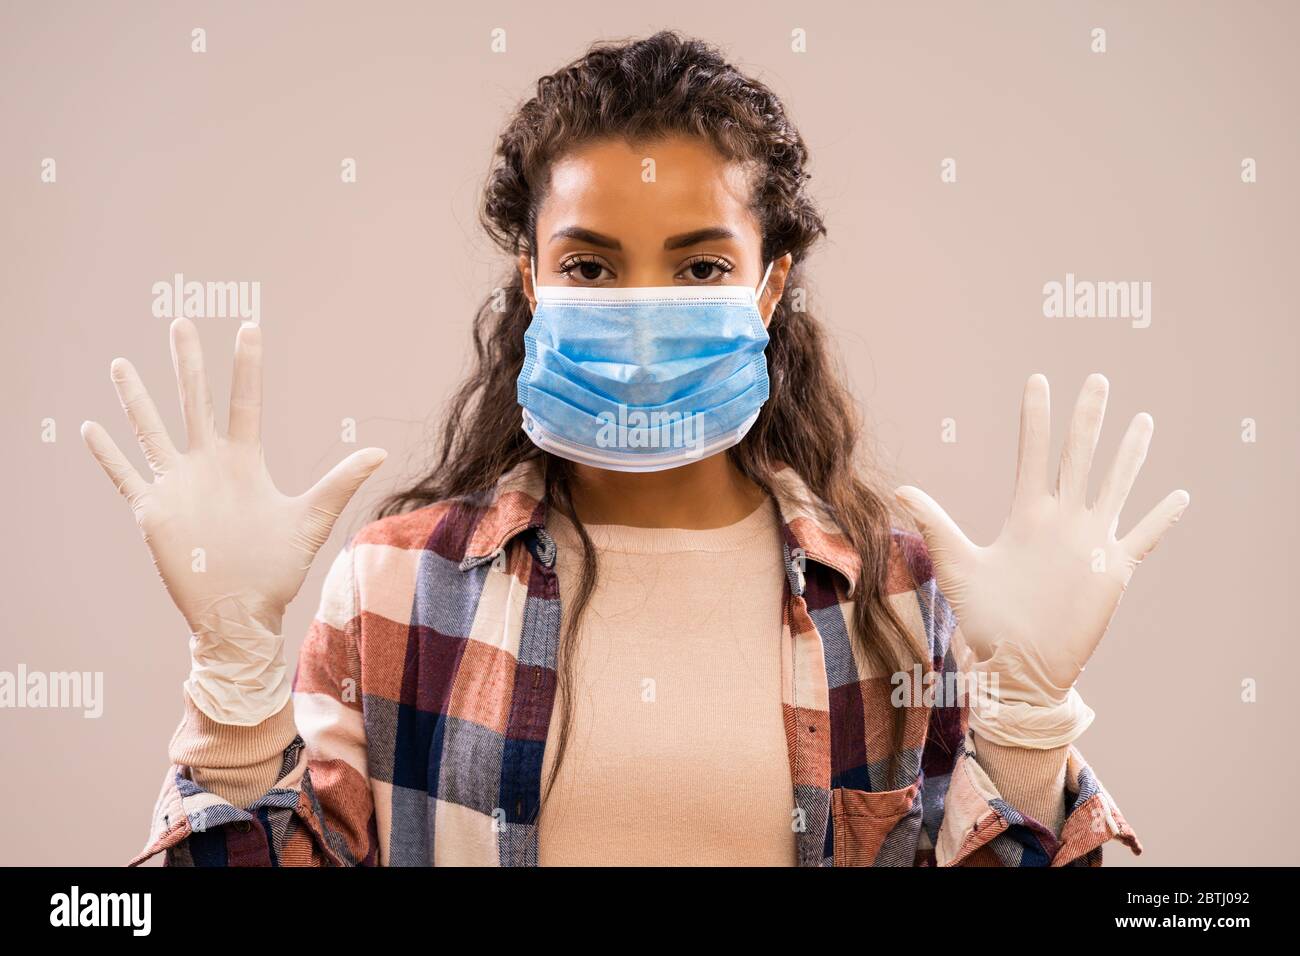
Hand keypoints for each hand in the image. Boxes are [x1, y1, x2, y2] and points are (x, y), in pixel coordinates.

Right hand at [82, 318, 385, 721]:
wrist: (242, 612)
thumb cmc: (278, 569)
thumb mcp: (312, 519)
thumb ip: (341, 482)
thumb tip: (381, 451)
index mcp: (244, 461)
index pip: (244, 400)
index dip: (245, 365)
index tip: (247, 325)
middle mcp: (208, 464)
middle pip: (193, 401)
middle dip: (186, 363)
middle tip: (180, 320)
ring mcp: (178, 485)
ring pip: (152, 430)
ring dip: (136, 399)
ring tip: (120, 364)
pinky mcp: (154, 511)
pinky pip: (125, 476)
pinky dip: (108, 454)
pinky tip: (89, 428)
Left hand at [894, 374, 1188, 742]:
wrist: (1017, 666)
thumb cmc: (984, 621)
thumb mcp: (957, 567)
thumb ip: (935, 525)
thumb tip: (899, 489)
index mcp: (1027, 515)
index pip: (1034, 454)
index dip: (1036, 418)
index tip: (1039, 379)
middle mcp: (1062, 522)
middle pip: (1079, 458)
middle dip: (1088, 419)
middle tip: (1099, 379)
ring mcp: (1090, 543)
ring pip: (1115, 487)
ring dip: (1129, 455)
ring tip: (1143, 421)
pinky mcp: (1113, 571)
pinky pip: (1143, 538)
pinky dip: (1161, 518)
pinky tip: (1181, 496)